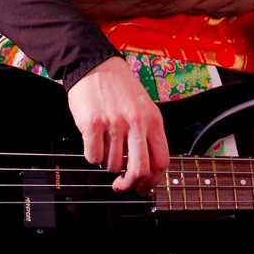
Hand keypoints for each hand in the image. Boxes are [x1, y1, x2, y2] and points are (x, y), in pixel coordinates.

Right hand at [67, 56, 168, 194]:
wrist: (95, 65)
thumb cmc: (119, 88)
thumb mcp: (144, 108)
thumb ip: (147, 135)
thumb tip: (145, 170)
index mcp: (153, 120)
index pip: (161, 161)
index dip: (152, 182)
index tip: (142, 187)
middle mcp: (136, 123)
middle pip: (139, 169)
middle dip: (129, 184)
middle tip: (121, 185)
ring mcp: (114, 123)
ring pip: (112, 165)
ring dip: (107, 163)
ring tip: (105, 147)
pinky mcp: (92, 124)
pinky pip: (93, 157)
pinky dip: (92, 155)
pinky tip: (93, 142)